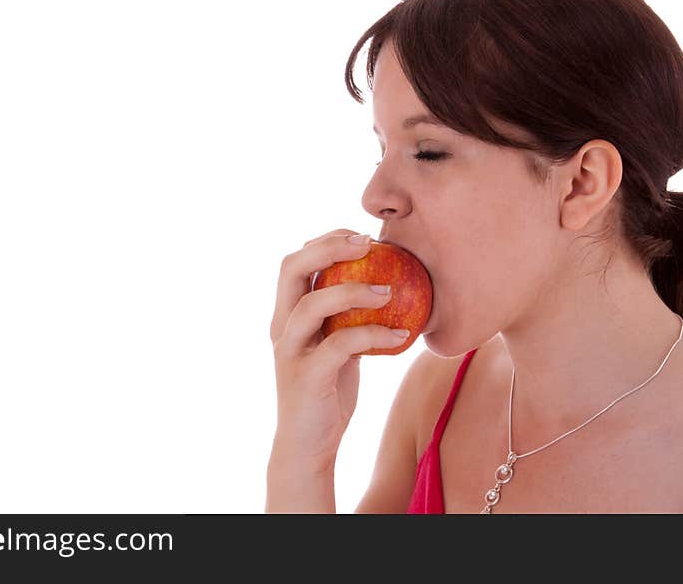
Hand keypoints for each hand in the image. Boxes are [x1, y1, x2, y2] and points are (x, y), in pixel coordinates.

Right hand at [269, 229, 410, 473]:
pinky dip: (373, 334)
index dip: (324, 240)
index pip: (294, 262)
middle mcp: (282, 327)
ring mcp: (290, 351)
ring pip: (312, 304)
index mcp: (286, 315)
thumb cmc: (327, 394)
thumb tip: (385, 286)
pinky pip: (340, 344)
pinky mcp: (306, 376)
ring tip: (389, 290)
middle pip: (291, 268)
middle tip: (369, 243)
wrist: (307, 447)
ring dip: (353, 289)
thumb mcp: (336, 347)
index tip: (361, 236)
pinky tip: (401, 333)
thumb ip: (346, 319)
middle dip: (329, 246)